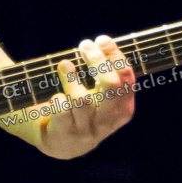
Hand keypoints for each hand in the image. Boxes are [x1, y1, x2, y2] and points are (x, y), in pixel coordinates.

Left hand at [36, 35, 134, 158]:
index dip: (115, 56)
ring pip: (81, 99)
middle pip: (111, 86)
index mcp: (122, 109)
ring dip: (71, 78)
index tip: (101, 39)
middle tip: (85, 45)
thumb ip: (105, 75)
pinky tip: (55, 95)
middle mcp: (108, 120)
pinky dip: (57, 98)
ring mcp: (87, 129)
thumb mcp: (99, 96)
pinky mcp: (67, 133)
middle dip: (97, 61)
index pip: (126, 79)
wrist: (60, 143)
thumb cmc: (81, 110)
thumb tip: (102, 43)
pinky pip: (62, 110)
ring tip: (64, 65)